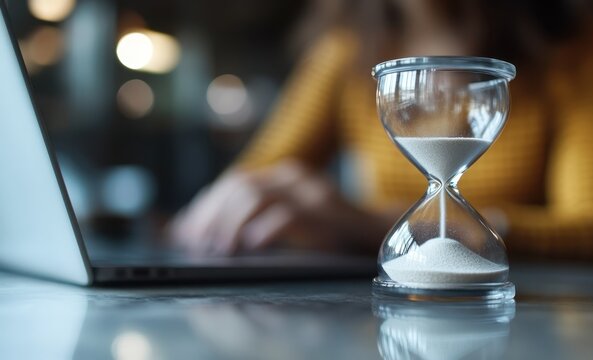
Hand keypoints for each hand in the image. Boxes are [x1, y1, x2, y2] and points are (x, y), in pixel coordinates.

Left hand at [169, 160, 395, 254]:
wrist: (377, 234)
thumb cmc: (329, 234)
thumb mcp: (289, 220)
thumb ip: (254, 219)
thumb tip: (200, 230)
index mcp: (283, 177)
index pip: (234, 182)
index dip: (206, 206)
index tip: (187, 231)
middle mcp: (294, 177)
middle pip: (239, 186)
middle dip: (212, 216)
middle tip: (199, 244)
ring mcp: (311, 192)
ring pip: (255, 196)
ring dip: (230, 224)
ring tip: (221, 249)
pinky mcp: (326, 213)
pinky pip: (287, 215)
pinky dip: (264, 230)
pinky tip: (251, 245)